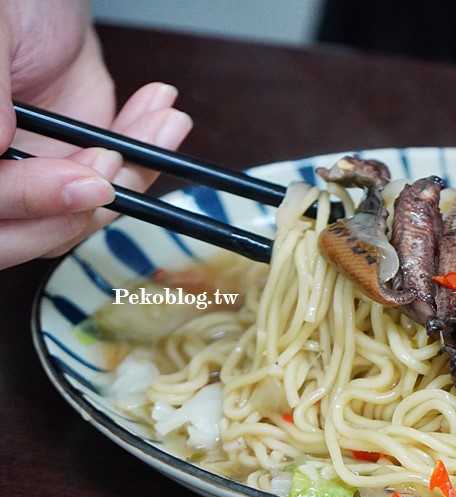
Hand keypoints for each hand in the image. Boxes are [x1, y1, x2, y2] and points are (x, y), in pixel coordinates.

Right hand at [0, 0, 191, 269]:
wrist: (43, 1)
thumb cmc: (9, 7)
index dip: (26, 199)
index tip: (83, 178)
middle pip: (18, 236)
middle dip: (76, 209)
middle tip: (115, 161)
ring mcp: (30, 181)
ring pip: (75, 220)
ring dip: (129, 176)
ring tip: (161, 123)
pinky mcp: (78, 173)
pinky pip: (115, 188)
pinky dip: (145, 158)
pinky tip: (163, 118)